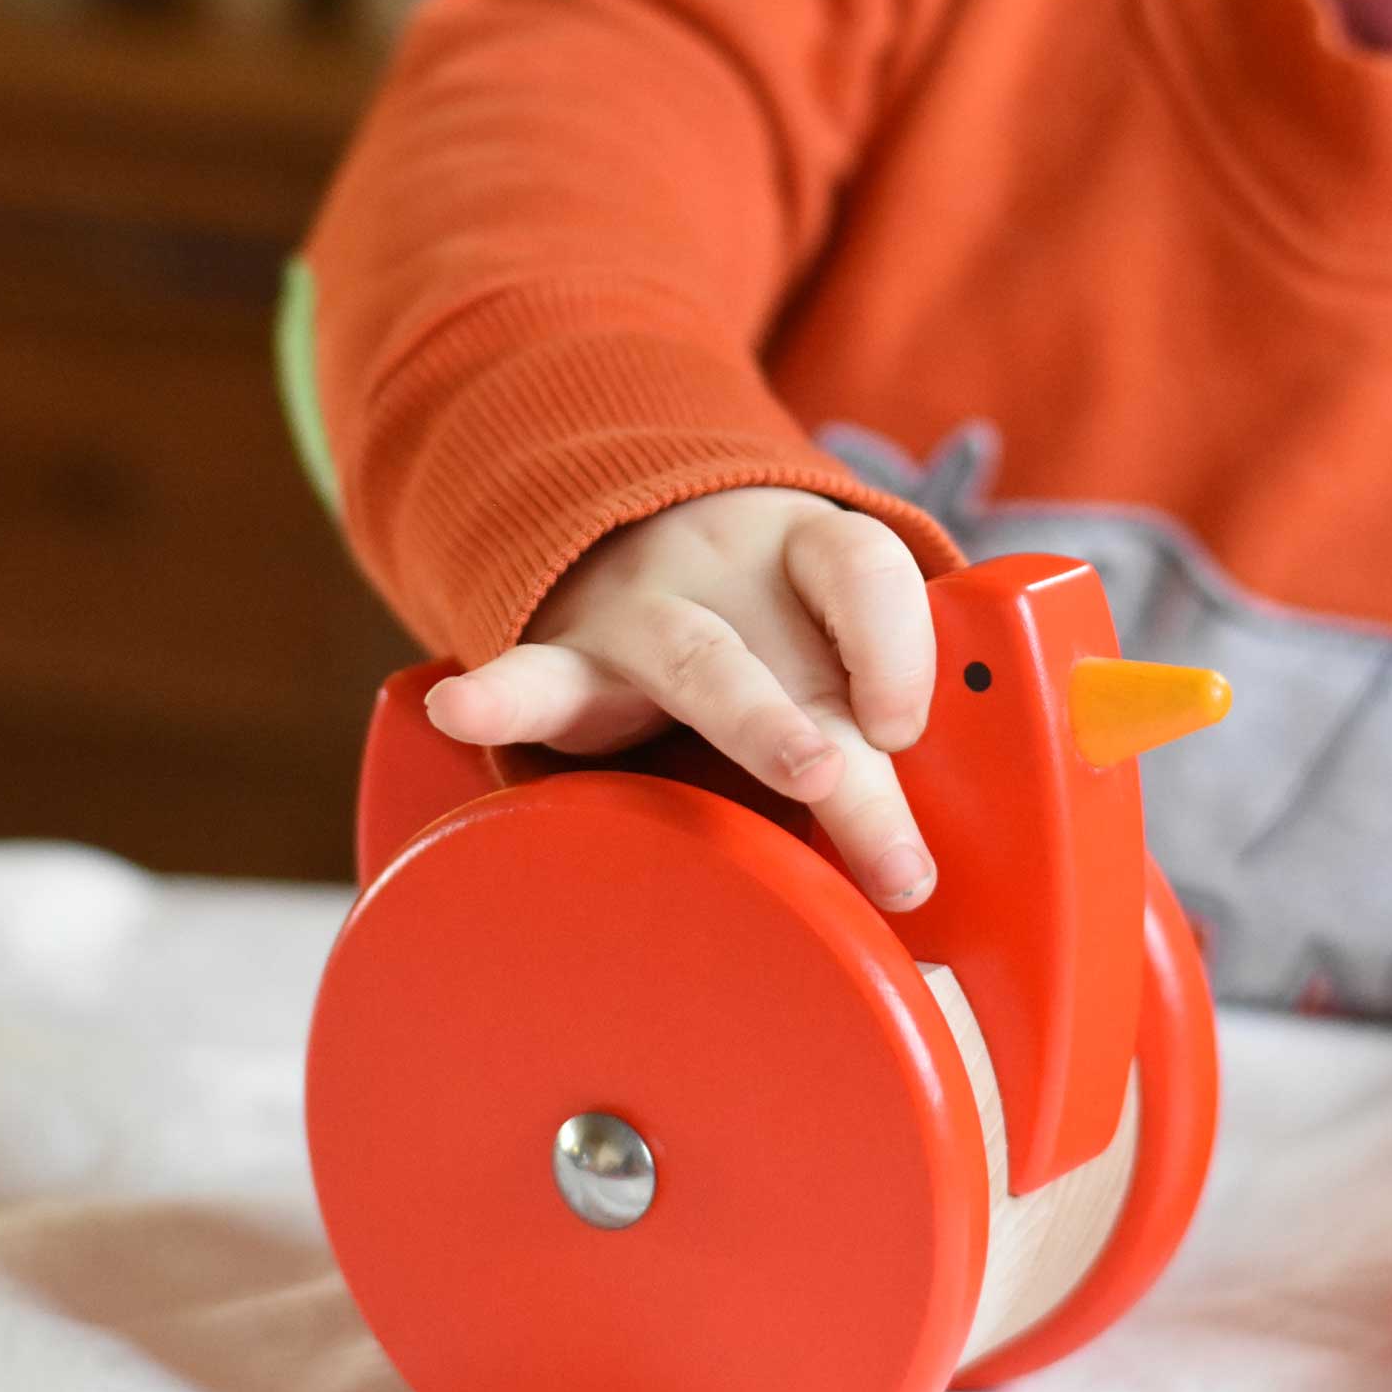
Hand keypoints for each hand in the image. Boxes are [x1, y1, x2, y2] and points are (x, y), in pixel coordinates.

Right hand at [423, 487, 937, 912]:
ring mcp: (645, 609)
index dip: (896, 644)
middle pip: (801, 663)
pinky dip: (498, 698)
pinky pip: (531, 673)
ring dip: (759, 718)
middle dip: (854, 761)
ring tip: (803, 770)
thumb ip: (862, 718)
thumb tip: (925, 864)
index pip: (863, 570)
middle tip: (901, 859)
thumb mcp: (815, 638)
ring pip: (700, 660)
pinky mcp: (567, 658)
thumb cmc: (752, 618)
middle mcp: (732, 573)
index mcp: (805, 556)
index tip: (905, 728)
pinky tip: (466, 710)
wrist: (614, 527)